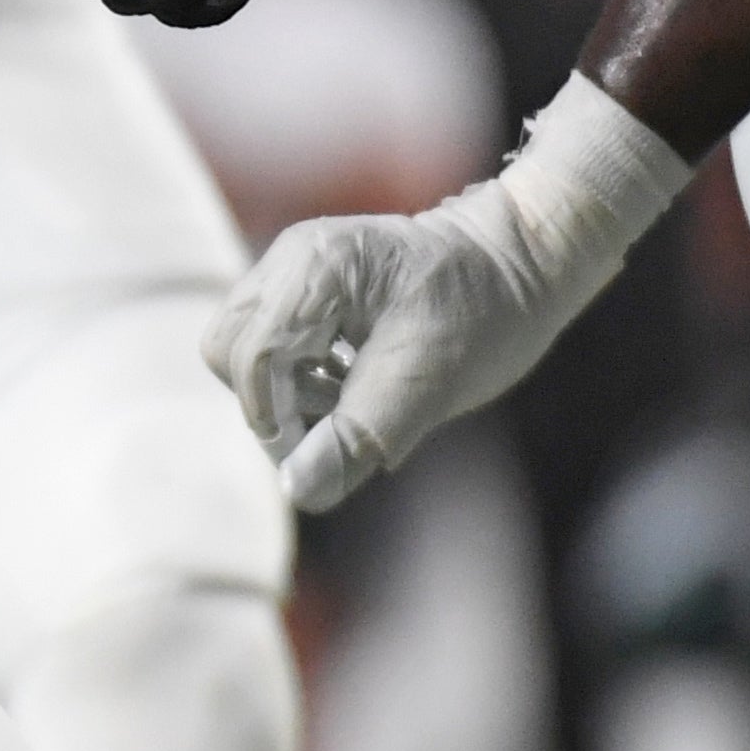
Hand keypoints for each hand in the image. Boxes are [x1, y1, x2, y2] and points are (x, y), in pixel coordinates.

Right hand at [204, 184, 591, 513]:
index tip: (324, 458)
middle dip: (273, 402)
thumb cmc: (482, 317)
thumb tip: (297, 491)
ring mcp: (293, 267)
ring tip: (350, 399)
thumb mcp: (427, 385)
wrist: (520, 266)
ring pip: (244, 347)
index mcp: (316, 268)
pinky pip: (271, 340)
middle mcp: (291, 258)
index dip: (276, 421)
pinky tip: (350, 380)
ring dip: (286, 390)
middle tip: (338, 421)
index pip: (252, 357)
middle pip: (230, 349)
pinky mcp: (305, 286)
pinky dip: (298, 374)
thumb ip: (355, 436)